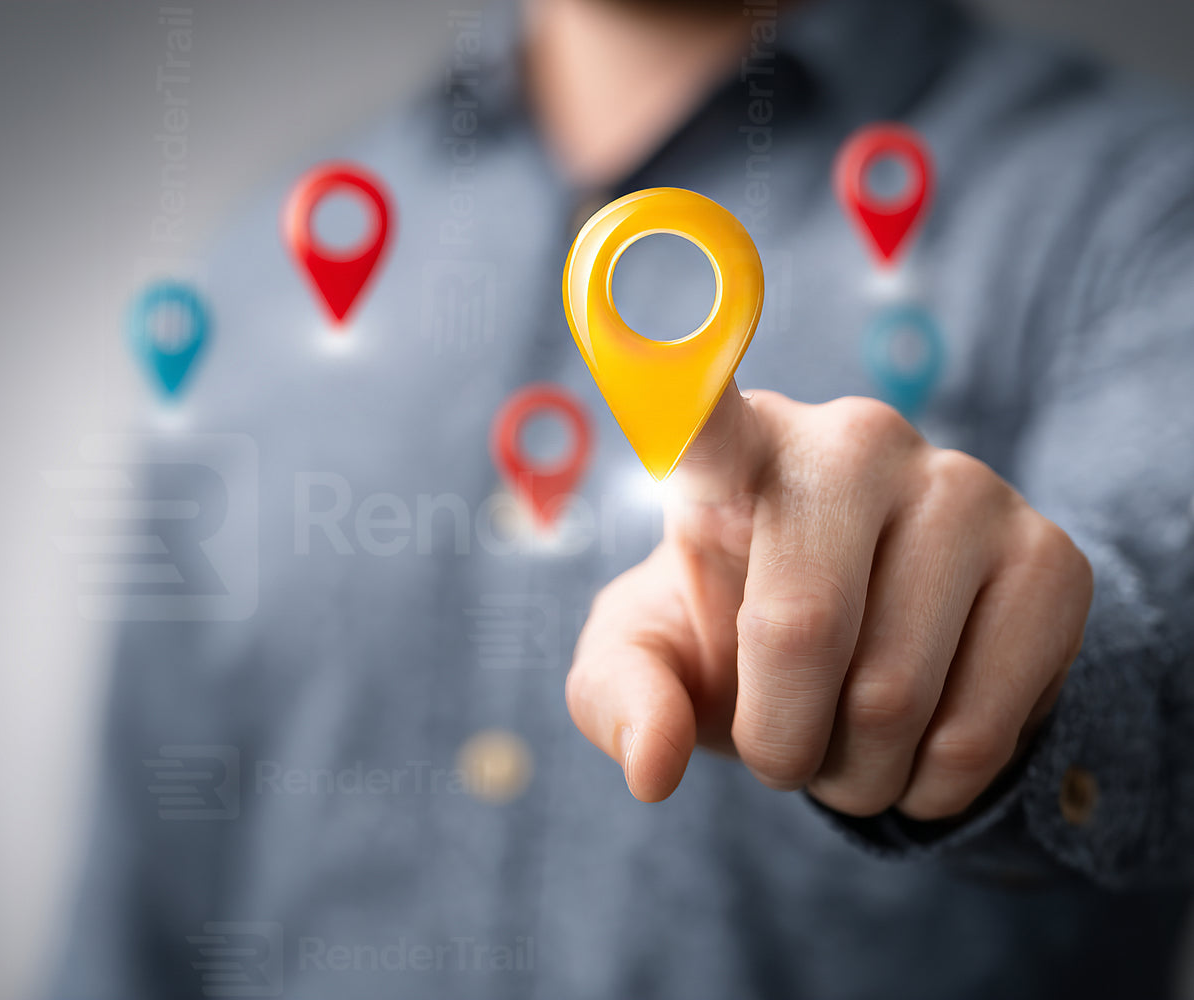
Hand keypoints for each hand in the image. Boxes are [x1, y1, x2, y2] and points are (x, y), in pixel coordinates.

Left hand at [566, 384, 1092, 819]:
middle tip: (781, 745)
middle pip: (799, 630)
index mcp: (734, 454)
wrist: (864, 667)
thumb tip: (652, 767)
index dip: (670, 371)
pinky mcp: (1051, 559)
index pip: (700, 406)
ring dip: (853, 771)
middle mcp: (852, 442)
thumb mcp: (649, 665)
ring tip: (846, 738)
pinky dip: (930, 783)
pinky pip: (975, 732)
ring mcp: (964, 487)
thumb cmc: (732, 640)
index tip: (619, 266)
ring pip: (892, 701)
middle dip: (778, 739)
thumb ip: (620, 700)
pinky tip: (919, 745)